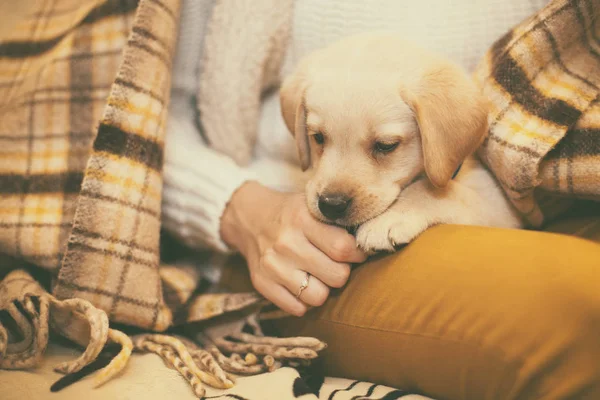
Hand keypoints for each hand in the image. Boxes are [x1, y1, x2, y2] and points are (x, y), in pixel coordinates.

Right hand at [220, 181, 365, 315]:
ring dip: (324, 288)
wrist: (251, 218)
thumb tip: (371, 241)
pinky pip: (297, 308)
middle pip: (337, 277)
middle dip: (342, 272)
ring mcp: (272, 266)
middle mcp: (286, 244)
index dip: (357, 253)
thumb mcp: (313, 206)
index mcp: (302, 219)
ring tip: (319, 275)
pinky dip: (304, 300)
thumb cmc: (292, 214)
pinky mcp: (262, 283)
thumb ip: (338, 222)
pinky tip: (303, 283)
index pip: (344, 248)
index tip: (356, 252)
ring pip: (318, 297)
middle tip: (337, 264)